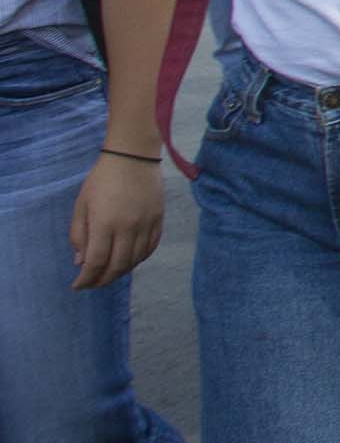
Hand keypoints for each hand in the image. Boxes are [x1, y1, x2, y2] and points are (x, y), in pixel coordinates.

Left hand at [69, 152, 164, 289]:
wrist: (133, 157)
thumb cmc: (102, 180)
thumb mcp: (81, 206)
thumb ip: (79, 235)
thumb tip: (81, 262)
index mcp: (105, 223)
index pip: (96, 262)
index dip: (86, 278)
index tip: (78, 285)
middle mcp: (128, 227)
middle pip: (117, 265)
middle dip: (102, 280)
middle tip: (92, 284)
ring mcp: (146, 224)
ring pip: (135, 259)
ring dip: (121, 271)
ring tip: (109, 273)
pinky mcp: (159, 219)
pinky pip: (151, 247)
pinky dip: (139, 259)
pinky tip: (129, 260)